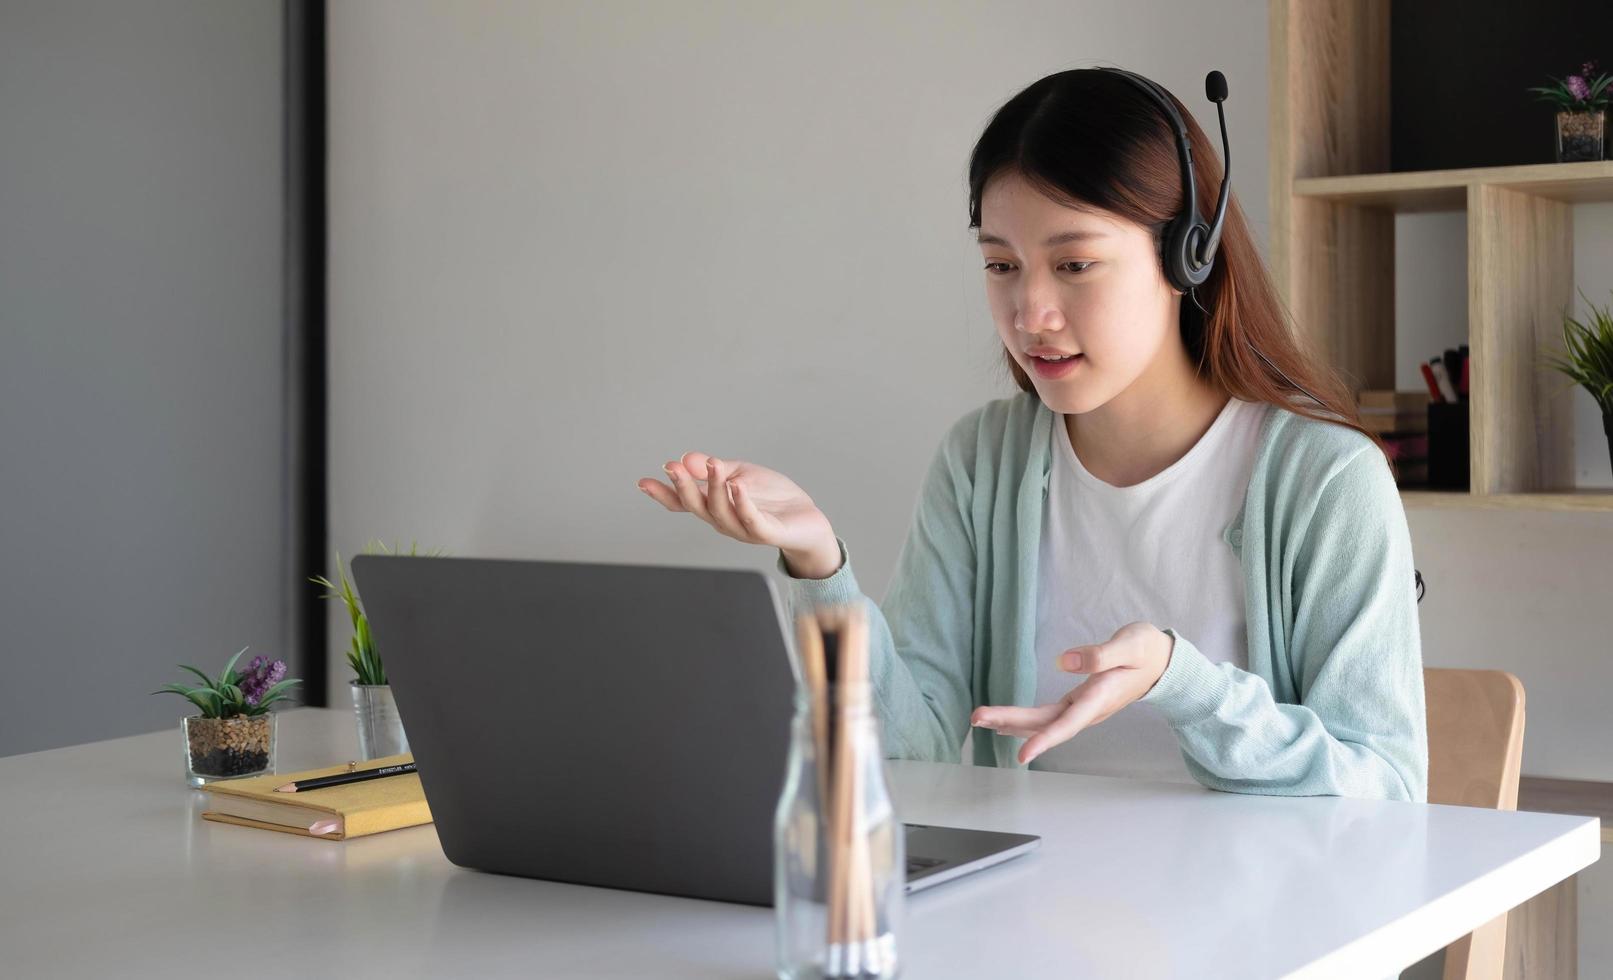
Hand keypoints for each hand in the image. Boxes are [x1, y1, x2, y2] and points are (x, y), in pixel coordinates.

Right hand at [637, 451, 836, 560]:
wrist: (807, 520)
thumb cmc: (773, 499)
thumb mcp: (741, 474)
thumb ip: (715, 469)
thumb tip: (687, 458)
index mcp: (714, 506)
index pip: (683, 503)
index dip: (663, 494)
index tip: (643, 481)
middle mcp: (723, 520)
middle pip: (697, 507)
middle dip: (684, 487)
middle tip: (673, 468)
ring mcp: (743, 528)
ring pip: (721, 512)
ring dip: (715, 488)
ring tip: (713, 466)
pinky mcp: (767, 532)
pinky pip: (751, 520)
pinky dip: (742, 504)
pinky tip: (737, 487)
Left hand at [969, 622, 1173, 764]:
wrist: (1164, 662)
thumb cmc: (1147, 650)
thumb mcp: (1130, 644)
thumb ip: (1100, 654)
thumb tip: (1064, 662)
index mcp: (1101, 698)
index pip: (1068, 723)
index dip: (1044, 739)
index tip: (1022, 755)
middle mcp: (1089, 709)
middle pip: (1046, 723)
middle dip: (1010, 722)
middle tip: (976, 718)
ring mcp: (1084, 709)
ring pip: (1044, 722)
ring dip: (1011, 722)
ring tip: (980, 720)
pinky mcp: (1079, 703)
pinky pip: (1048, 717)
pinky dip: (1024, 720)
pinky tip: (1005, 723)